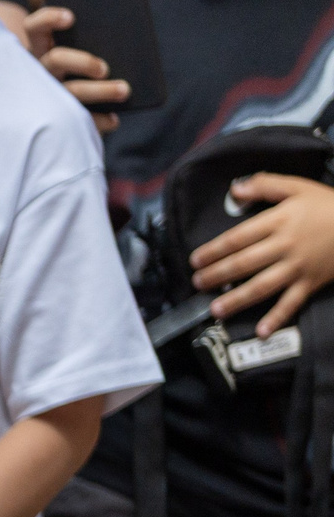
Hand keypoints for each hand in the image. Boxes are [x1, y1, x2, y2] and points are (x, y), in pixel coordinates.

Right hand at [21, 8, 126, 133]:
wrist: (47, 104)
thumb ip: (66, 8)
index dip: (49, 19)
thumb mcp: (68, 34)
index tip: (70, 16)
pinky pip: (77, 120)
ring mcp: (48, 94)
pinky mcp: (61, 115)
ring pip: (68, 93)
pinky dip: (97, 121)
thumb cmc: (67, 57)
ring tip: (124, 90)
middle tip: (104, 67)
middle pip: (56, 61)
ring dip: (99, 92)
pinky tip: (114, 119)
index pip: (36, 27)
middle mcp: (40, 70)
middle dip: (81, 62)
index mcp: (40, 46)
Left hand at [192, 174, 333, 337]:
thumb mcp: (298, 187)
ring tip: (215, 310)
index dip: (213, 251)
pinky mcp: (311, 282)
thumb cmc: (328, 204)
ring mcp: (297, 266)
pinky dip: (277, 318)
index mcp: (278, 221)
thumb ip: (265, 185)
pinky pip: (291, 303)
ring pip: (260, 286)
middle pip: (243, 263)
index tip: (195, 260)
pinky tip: (261, 331)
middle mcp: (284, 245)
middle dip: (216, 276)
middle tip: (197, 284)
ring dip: (236, 299)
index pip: (237, 238)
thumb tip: (235, 190)